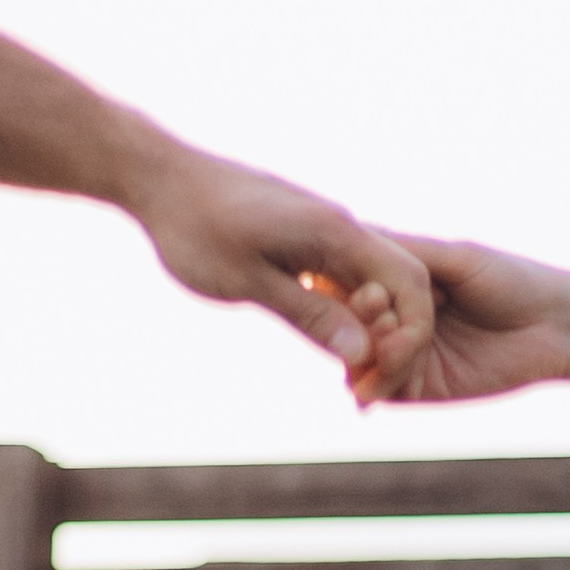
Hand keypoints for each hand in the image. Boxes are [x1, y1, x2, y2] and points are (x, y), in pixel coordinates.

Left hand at [125, 145, 433, 402]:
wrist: (161, 177)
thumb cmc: (195, 227)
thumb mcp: (248, 281)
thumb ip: (309, 316)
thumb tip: (363, 354)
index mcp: (335, 231)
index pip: (408, 284)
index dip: (408, 338)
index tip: (377, 382)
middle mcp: (340, 226)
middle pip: (399, 286)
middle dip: (394, 341)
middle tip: (363, 392)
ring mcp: (324, 230)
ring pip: (371, 285)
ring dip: (369, 332)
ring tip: (347, 379)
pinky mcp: (305, 237)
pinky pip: (344, 279)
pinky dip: (345, 315)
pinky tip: (326, 344)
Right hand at [366, 238, 569, 403]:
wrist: (555, 327)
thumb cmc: (512, 280)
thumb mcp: (454, 257)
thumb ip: (404, 250)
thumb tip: (350, 232)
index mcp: (399, 284)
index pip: (349, 283)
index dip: (347, 285)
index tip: (369, 283)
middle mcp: (395, 319)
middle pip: (347, 324)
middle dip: (356, 320)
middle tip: (379, 311)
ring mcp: (404, 357)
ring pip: (357, 361)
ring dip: (365, 352)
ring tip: (392, 339)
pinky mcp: (419, 391)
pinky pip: (383, 393)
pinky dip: (380, 383)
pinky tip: (394, 368)